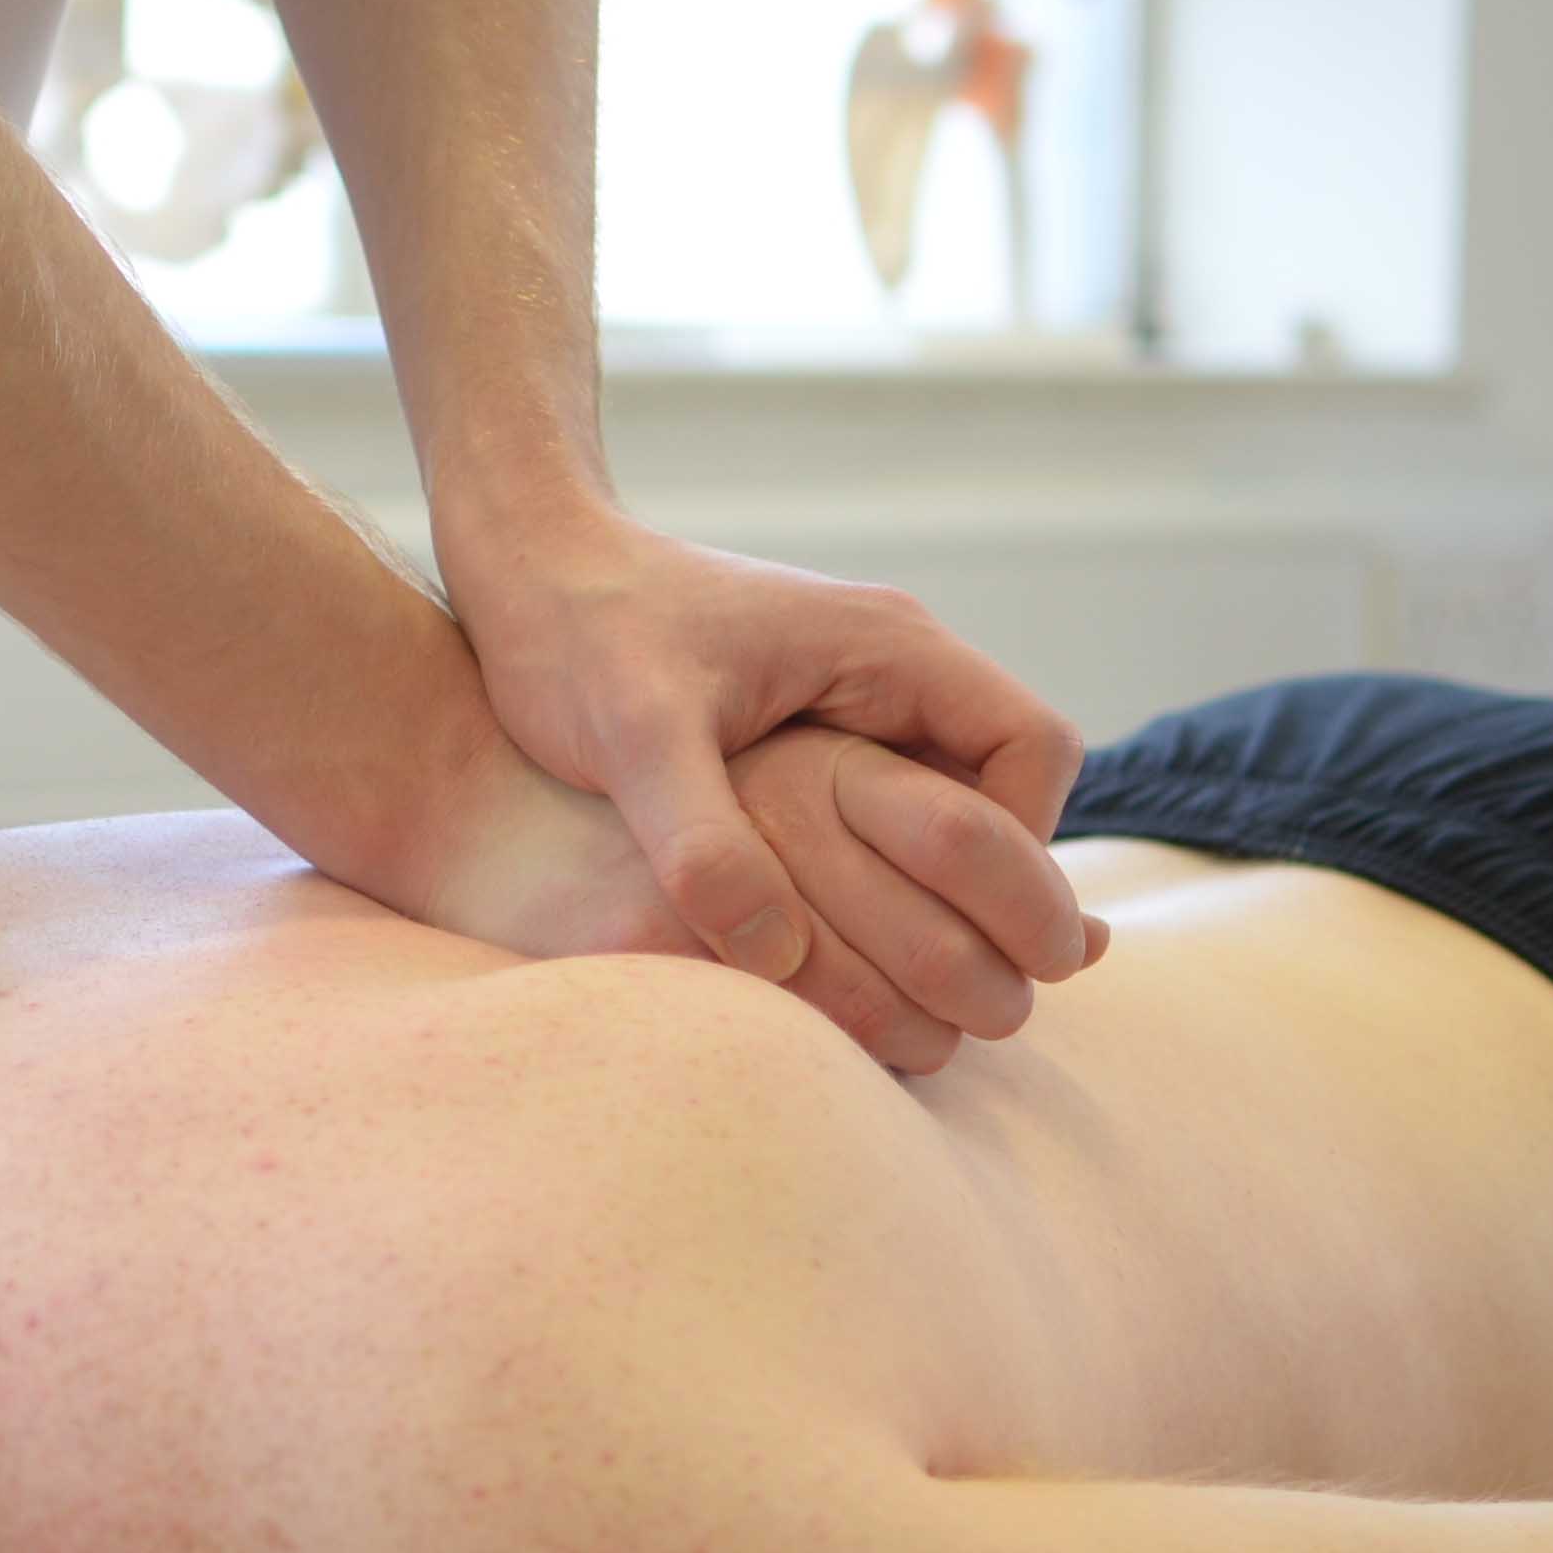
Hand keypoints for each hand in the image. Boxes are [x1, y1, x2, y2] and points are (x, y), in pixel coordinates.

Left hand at [443, 502, 1098, 1067]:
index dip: (1021, 851)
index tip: (968, 938)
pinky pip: (882, 806)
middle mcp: (891, 661)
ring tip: (886, 979)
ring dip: (931, 886)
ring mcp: (853, 692)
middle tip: (943, 988)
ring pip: (946, 802)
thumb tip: (779, 957)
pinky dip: (874, 872)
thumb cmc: (572, 633)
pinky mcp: (808, 723)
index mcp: (888, 643)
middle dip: (990, 886)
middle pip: (1006, 786)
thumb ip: (702, 844)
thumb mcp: (631, 740)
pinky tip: (821, 939)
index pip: (1032, 748)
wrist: (520, 564)